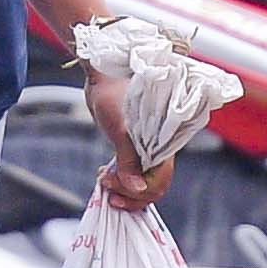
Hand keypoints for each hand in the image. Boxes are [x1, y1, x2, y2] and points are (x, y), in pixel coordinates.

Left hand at [86, 65, 172, 211]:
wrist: (103, 74)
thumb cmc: (113, 94)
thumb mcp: (119, 129)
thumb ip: (129, 160)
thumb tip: (137, 189)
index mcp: (162, 144)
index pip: (160, 182)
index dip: (137, 191)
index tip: (112, 185)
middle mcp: (157, 149)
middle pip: (152, 187)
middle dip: (129, 193)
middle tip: (105, 184)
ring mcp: (146, 149)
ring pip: (142, 183)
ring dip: (122, 188)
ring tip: (103, 179)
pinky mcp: (133, 147)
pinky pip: (133, 174)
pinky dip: (120, 180)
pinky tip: (105, 174)